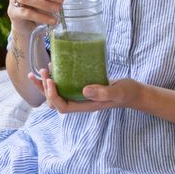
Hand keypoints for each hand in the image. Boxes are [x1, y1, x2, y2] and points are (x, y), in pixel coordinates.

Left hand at [28, 68, 144, 113]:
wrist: (133, 92)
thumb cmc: (127, 92)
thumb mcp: (118, 91)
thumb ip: (104, 92)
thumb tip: (84, 90)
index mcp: (85, 106)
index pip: (62, 107)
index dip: (53, 96)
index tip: (50, 80)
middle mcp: (79, 102)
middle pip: (55, 101)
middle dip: (45, 88)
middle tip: (44, 71)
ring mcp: (79, 95)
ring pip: (56, 94)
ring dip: (45, 84)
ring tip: (41, 69)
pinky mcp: (80, 87)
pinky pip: (63, 85)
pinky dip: (54, 78)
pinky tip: (52, 66)